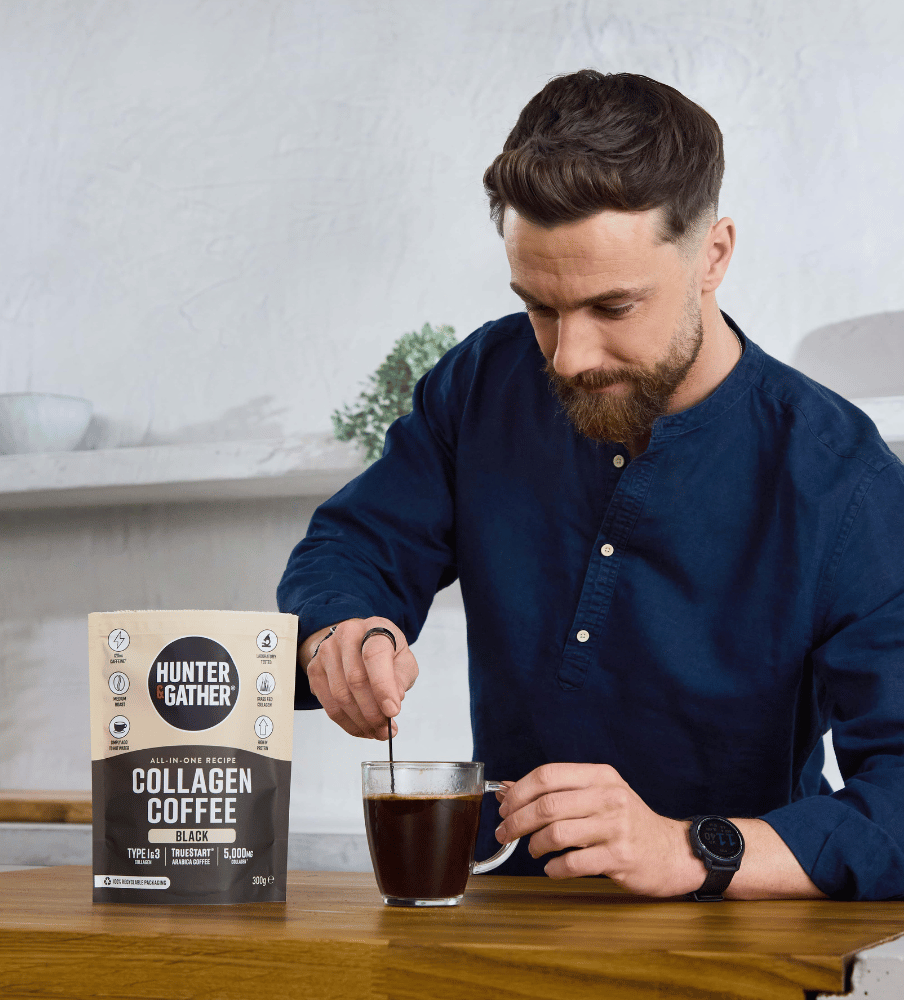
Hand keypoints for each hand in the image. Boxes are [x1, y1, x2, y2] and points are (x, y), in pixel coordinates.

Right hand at [299, 617, 418, 740]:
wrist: (359, 642)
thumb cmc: (386, 652)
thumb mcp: (404, 659)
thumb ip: (402, 677)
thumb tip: (394, 698)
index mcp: (373, 627)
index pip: (374, 656)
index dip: (383, 686)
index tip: (393, 711)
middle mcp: (346, 635)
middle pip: (355, 680)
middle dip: (373, 712)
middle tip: (386, 729)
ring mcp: (326, 651)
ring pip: (340, 696)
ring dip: (360, 721)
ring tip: (376, 731)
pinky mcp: (314, 669)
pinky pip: (328, 705)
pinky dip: (347, 723)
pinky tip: (361, 728)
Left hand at [494, 763, 703, 895]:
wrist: (671, 851)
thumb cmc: (627, 821)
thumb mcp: (596, 795)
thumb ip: (555, 791)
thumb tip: (506, 789)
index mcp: (599, 775)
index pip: (548, 775)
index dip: (519, 791)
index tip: (504, 806)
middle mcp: (608, 796)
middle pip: (547, 805)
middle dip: (517, 821)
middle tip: (504, 833)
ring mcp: (615, 826)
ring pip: (557, 833)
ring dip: (534, 844)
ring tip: (533, 850)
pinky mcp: (619, 856)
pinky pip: (573, 863)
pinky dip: (554, 868)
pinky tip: (552, 867)